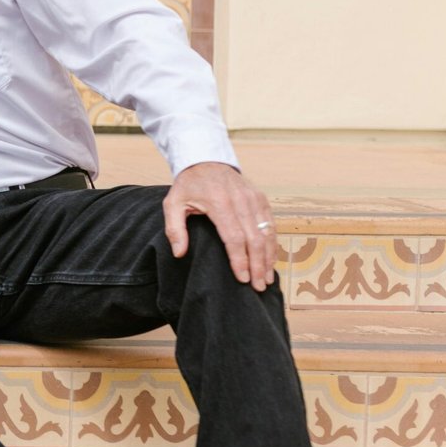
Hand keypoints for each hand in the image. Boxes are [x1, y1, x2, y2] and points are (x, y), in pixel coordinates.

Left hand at [162, 162, 277, 290]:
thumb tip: (179, 253)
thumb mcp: (173, 204)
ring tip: (266, 279)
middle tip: (258, 287)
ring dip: (268, 257)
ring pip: (267, 233)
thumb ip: (174, 229)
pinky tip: (270, 260)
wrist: (206, 160)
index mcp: (219, 203)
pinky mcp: (261, 199)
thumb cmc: (188, 185)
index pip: (234, 237)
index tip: (242, 279)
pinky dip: (272, 244)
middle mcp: (241, 201)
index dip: (239, 260)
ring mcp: (254, 199)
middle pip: (254, 238)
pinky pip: (271, 224)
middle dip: (258, 265)